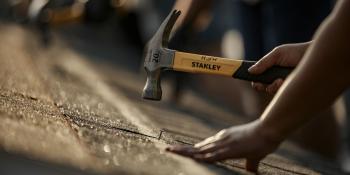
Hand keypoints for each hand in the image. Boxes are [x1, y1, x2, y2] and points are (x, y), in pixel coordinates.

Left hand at [166, 120, 280, 171]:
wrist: (268, 130)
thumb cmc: (262, 140)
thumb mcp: (253, 154)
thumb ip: (250, 164)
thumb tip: (252, 172)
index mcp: (224, 139)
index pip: (204, 146)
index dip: (192, 149)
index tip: (182, 151)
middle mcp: (220, 139)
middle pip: (198, 147)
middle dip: (183, 149)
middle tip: (168, 150)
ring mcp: (223, 143)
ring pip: (200, 150)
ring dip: (185, 152)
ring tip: (170, 151)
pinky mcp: (229, 149)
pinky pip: (211, 155)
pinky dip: (200, 157)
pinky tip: (191, 158)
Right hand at [248, 42, 310, 93]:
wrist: (313, 56)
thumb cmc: (296, 52)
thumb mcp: (277, 54)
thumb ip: (263, 63)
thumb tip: (250, 71)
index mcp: (270, 67)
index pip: (258, 75)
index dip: (253, 78)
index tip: (248, 79)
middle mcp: (275, 76)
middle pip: (261, 85)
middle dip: (259, 85)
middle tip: (259, 84)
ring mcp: (282, 83)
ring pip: (269, 89)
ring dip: (271, 86)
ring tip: (279, 80)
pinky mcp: (289, 88)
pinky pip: (279, 91)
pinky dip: (280, 87)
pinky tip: (284, 81)